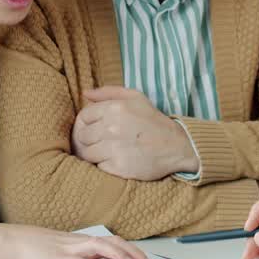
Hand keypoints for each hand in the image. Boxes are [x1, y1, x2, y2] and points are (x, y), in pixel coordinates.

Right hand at [0, 224, 156, 258]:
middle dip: (136, 255)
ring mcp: (71, 249)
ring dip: (121, 257)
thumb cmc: (38, 248)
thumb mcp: (66, 251)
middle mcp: (81, 242)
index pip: (116, 242)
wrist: (14, 242)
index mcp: (84, 241)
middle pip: (115, 243)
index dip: (134, 251)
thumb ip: (84, 256)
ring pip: (101, 248)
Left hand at [71, 86, 198, 180]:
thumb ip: (108, 92)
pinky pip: (97, 166)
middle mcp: (112, 127)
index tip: (93, 129)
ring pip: (86, 153)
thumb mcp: (135, 98)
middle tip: (98, 142)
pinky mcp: (119, 167)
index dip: (85, 124)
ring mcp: (114, 148)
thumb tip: (85, 93)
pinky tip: (114, 161)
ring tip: (104, 153)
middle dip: (87, 140)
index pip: (83, 116)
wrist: (177, 146)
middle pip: (82, 136)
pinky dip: (103, 165)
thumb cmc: (153, 121)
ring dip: (92, 154)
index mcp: (115, 108)